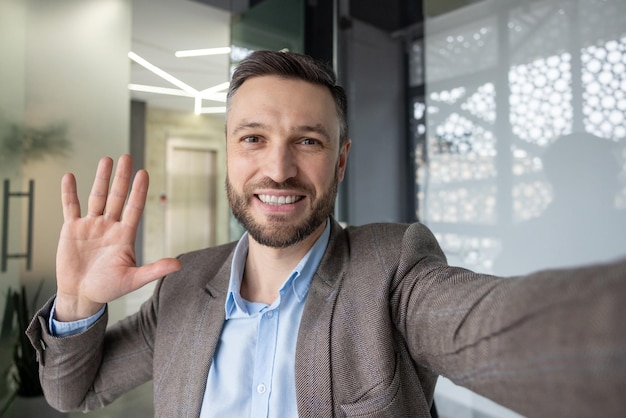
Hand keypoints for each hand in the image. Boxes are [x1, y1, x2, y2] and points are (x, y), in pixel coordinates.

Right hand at [54, 155, 181, 320]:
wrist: (81, 296)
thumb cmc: (108, 288)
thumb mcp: (133, 280)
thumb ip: (154, 270)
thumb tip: (179, 264)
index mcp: (125, 236)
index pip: (134, 208)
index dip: (138, 191)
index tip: (144, 173)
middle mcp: (109, 226)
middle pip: (117, 197)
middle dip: (122, 178)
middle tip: (127, 157)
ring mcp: (91, 226)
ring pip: (97, 197)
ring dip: (101, 179)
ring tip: (107, 160)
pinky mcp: (72, 229)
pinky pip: (70, 207)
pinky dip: (69, 192)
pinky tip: (70, 177)